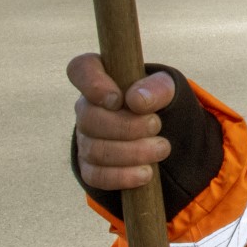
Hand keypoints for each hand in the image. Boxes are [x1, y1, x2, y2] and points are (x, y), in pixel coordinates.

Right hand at [69, 53, 178, 191]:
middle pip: (90, 118)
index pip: (80, 69)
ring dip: (132, 153)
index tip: (117, 99)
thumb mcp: (166, 89)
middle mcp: (86, 108)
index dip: (93, 84)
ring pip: (96, 150)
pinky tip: (146, 173)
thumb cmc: (157, 101)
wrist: (160, 133)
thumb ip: (156, 88)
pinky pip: (97, 176)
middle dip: (127, 126)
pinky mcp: (90, 167)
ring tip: (161, 149)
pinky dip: (123, 176)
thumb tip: (137, 100)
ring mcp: (86, 139)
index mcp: (100, 78)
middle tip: (156, 125)